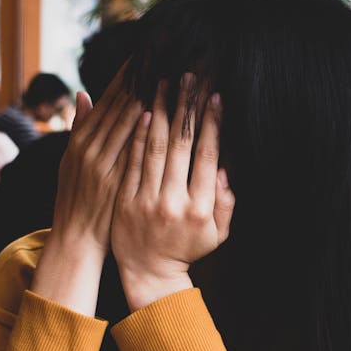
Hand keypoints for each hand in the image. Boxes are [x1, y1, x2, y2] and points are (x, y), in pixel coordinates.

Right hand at [32, 72, 142, 314]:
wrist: (76, 240)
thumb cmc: (77, 199)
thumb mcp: (71, 161)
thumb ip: (80, 128)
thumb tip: (82, 94)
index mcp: (80, 140)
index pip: (107, 99)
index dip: (125, 75)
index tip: (143, 52)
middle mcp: (88, 149)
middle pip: (117, 104)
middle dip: (139, 77)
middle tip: (159, 52)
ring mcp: (100, 165)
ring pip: (122, 122)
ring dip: (144, 96)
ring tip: (162, 72)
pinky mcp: (112, 182)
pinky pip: (128, 151)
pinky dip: (139, 130)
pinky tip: (153, 112)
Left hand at [112, 73, 236, 311]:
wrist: (149, 273)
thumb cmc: (187, 249)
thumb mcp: (217, 233)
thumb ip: (225, 203)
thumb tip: (225, 169)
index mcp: (200, 208)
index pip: (206, 156)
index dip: (211, 123)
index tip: (215, 96)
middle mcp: (173, 202)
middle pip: (181, 145)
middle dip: (186, 107)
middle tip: (188, 77)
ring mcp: (146, 201)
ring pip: (155, 148)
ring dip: (161, 112)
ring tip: (164, 84)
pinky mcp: (125, 200)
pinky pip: (132, 161)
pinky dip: (138, 135)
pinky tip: (143, 111)